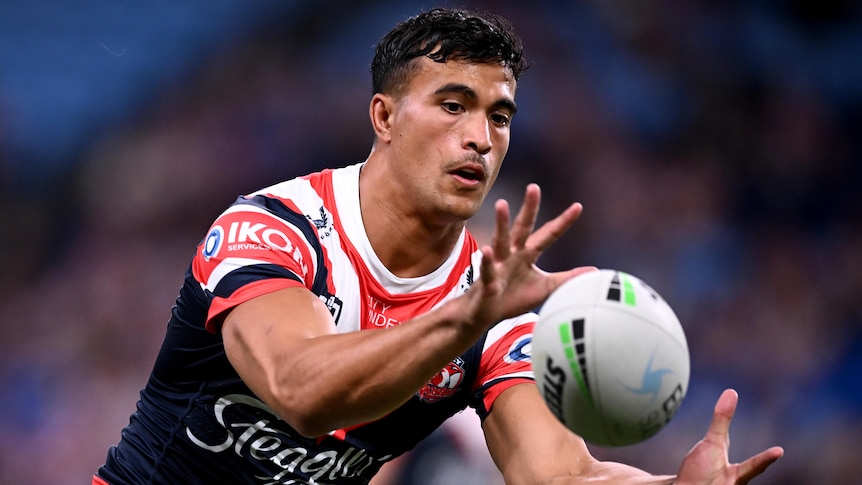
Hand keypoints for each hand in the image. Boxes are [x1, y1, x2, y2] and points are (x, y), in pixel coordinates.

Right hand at [469, 183, 594, 325]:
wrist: (485, 314)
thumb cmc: (513, 298)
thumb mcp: (545, 288)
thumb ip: (566, 278)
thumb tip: (594, 271)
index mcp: (528, 254)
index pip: (548, 234)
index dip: (562, 222)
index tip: (577, 206)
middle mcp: (512, 254)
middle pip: (522, 228)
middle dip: (529, 208)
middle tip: (534, 187)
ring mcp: (498, 265)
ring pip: (500, 241)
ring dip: (502, 224)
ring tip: (502, 204)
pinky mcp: (487, 282)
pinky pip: (487, 270)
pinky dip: (487, 262)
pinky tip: (486, 251)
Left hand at [676, 389, 783, 484]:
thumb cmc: (703, 467)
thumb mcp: (712, 444)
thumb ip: (722, 420)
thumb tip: (732, 391)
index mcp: (735, 475)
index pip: (753, 467)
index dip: (765, 459)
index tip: (779, 450)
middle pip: (742, 478)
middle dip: (752, 471)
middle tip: (772, 459)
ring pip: (711, 483)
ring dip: (703, 479)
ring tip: (718, 475)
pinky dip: (690, 484)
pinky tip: (690, 483)